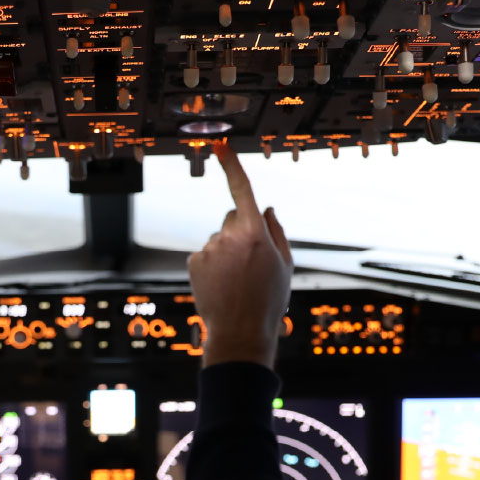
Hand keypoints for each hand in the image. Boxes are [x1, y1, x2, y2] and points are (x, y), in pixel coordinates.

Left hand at [187, 144, 293, 367]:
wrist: (241, 333)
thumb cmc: (268, 301)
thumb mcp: (285, 266)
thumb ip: (276, 232)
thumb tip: (266, 209)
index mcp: (256, 233)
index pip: (243, 191)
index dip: (232, 166)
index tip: (220, 146)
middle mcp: (229, 236)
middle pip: (233, 218)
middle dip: (241, 230)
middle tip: (251, 263)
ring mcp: (209, 248)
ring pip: (219, 238)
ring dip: (227, 252)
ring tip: (237, 281)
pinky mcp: (194, 261)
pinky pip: (206, 253)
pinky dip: (212, 264)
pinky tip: (221, 284)